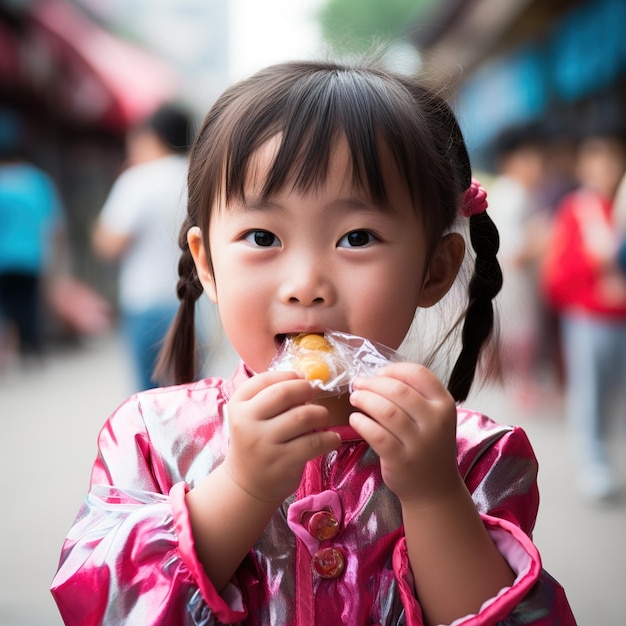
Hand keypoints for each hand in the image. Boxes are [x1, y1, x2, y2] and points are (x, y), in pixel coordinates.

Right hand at [223, 370, 340, 504]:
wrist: (246, 485)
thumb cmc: (255, 442)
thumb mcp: (252, 416)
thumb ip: (271, 397)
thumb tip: (306, 379)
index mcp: (238, 405)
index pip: (264, 380)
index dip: (289, 375)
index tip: (303, 379)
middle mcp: (247, 422)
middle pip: (284, 393)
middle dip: (306, 389)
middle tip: (316, 393)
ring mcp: (263, 444)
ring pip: (303, 417)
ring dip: (321, 413)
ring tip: (323, 417)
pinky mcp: (282, 462)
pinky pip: (314, 443)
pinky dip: (330, 438)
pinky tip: (333, 438)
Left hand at [348, 362, 461, 504]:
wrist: (434, 489)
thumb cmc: (428, 446)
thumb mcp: (433, 418)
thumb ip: (414, 396)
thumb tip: (376, 376)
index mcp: (444, 404)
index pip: (419, 373)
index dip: (394, 369)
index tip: (378, 373)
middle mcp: (435, 421)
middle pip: (398, 390)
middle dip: (373, 383)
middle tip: (358, 384)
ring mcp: (420, 442)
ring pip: (386, 410)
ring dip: (365, 399)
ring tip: (355, 398)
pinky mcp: (401, 460)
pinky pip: (376, 435)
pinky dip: (362, 423)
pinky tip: (356, 419)